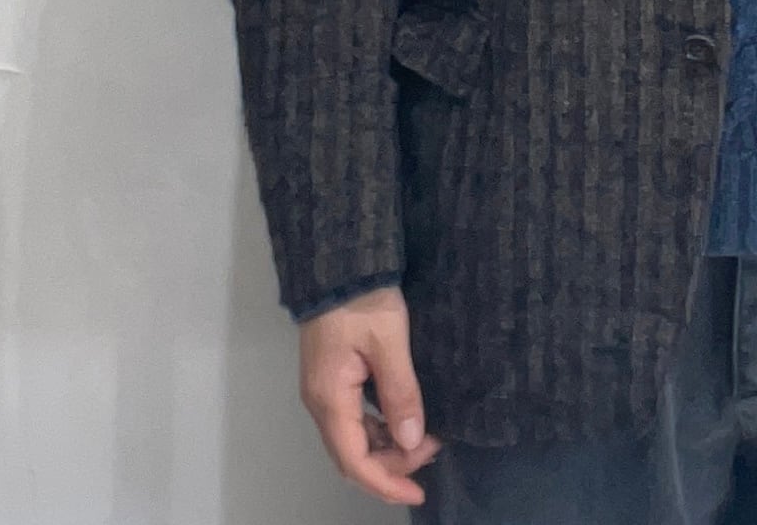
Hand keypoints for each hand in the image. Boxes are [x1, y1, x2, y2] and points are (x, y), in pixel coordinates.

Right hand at [298, 283, 443, 505]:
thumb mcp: (389, 342)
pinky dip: (379, 428)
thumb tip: (413, 441)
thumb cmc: (364, 300)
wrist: (342, 263)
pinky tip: (404, 421)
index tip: (418, 493)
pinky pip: (354, 419)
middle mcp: (321, 402)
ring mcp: (325, 390)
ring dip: (387, 447)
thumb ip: (400, 392)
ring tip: (426, 439)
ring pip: (353, 438)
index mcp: (330, 398)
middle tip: (434, 449)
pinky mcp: (333, 378)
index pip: (354, 461)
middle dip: (392, 465)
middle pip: (352, 455)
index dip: (386, 483)